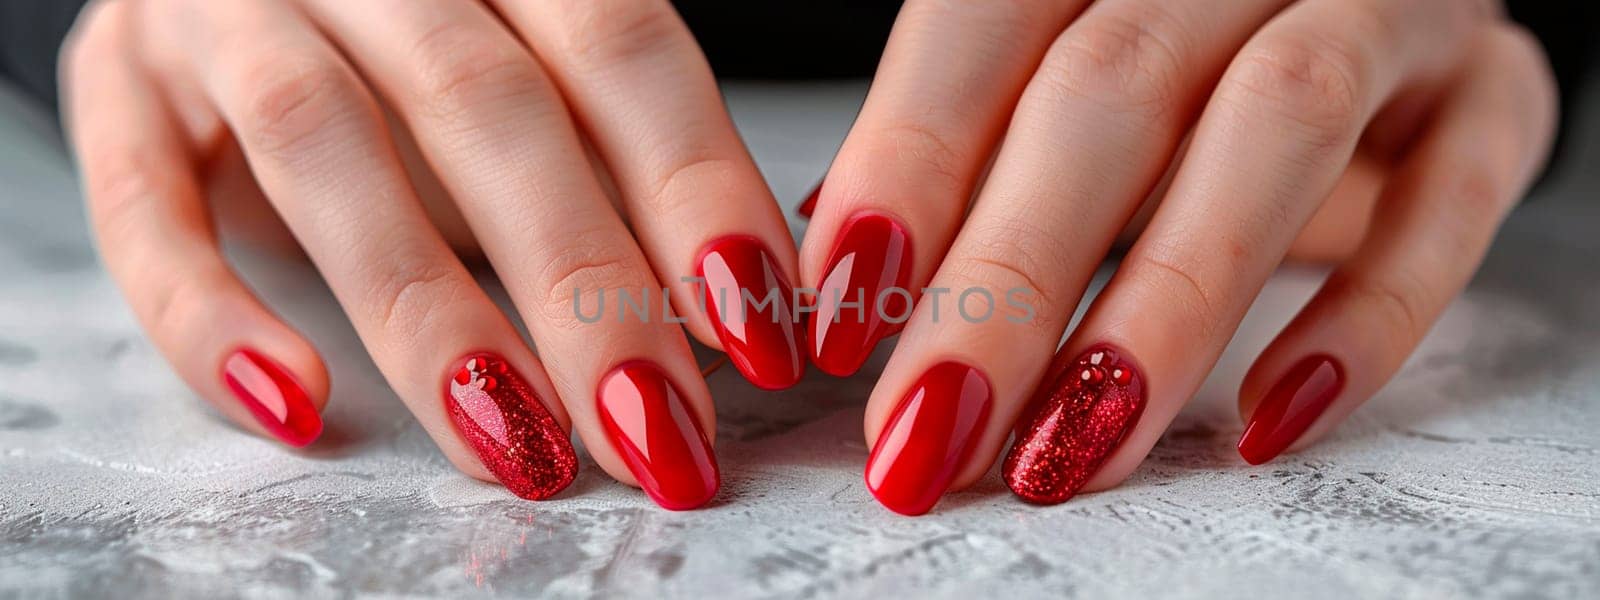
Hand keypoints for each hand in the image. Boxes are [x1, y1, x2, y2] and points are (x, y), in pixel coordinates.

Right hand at [62, 0, 806, 508]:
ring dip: (430, 318)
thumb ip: (616, 162)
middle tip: (658, 427)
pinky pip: (147, 208)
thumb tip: (734, 302)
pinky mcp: (119, 90)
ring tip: (522, 448)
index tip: (760, 326)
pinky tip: (299, 404)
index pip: (617, 45)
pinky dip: (212, 317)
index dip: (694, 187)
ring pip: (323, 146)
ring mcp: (222, 12)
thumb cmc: (415, 50)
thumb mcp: (531, 77)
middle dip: (583, 282)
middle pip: (484, 105)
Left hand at [798, 0, 1556, 513]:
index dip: (905, 167)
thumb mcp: (1058, 73)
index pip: (981, 24)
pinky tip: (1269, 417)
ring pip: (1278, 126)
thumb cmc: (1186, 52)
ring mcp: (1385, 7)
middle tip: (931, 421)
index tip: (839, 315)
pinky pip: (1450, 201)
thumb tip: (840, 265)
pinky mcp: (1492, 94)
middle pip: (1111, 89)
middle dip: (1010, 274)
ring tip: (1072, 447)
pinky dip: (1363, 322)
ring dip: (1165, 307)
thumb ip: (965, 144)